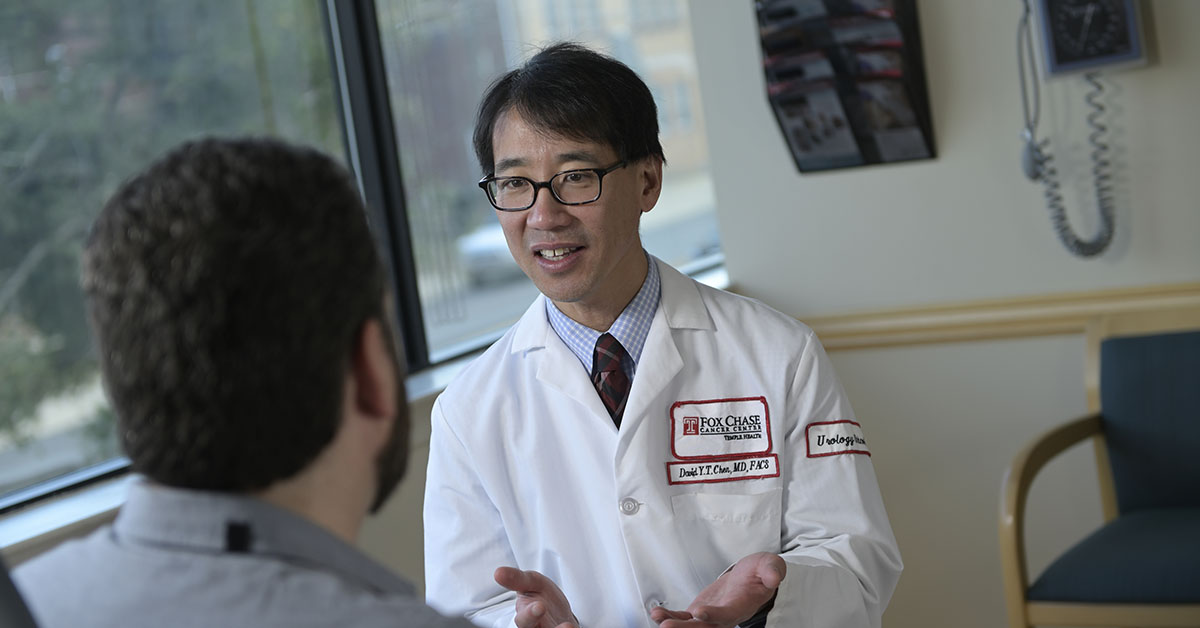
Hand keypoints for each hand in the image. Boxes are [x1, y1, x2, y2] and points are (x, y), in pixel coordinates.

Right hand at [494, 566, 578, 627]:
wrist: (558, 611)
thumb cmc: (542, 597)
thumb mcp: (531, 583)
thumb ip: (517, 579)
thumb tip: (499, 572)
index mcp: (526, 617)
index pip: (524, 620)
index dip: (530, 615)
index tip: (539, 606)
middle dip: (542, 626)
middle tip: (547, 612)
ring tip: (568, 626)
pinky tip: (572, 626)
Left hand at [650, 553, 785, 627]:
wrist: (751, 579)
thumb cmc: (760, 573)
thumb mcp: (770, 565)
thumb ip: (772, 570)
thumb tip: (774, 577)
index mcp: (742, 606)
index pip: (727, 615)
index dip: (714, 616)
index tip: (700, 612)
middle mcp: (725, 616)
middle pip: (705, 627)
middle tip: (668, 627)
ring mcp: (711, 617)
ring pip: (692, 625)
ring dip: (675, 624)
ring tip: (658, 618)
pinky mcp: (699, 612)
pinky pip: (684, 618)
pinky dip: (670, 617)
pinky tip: (657, 614)